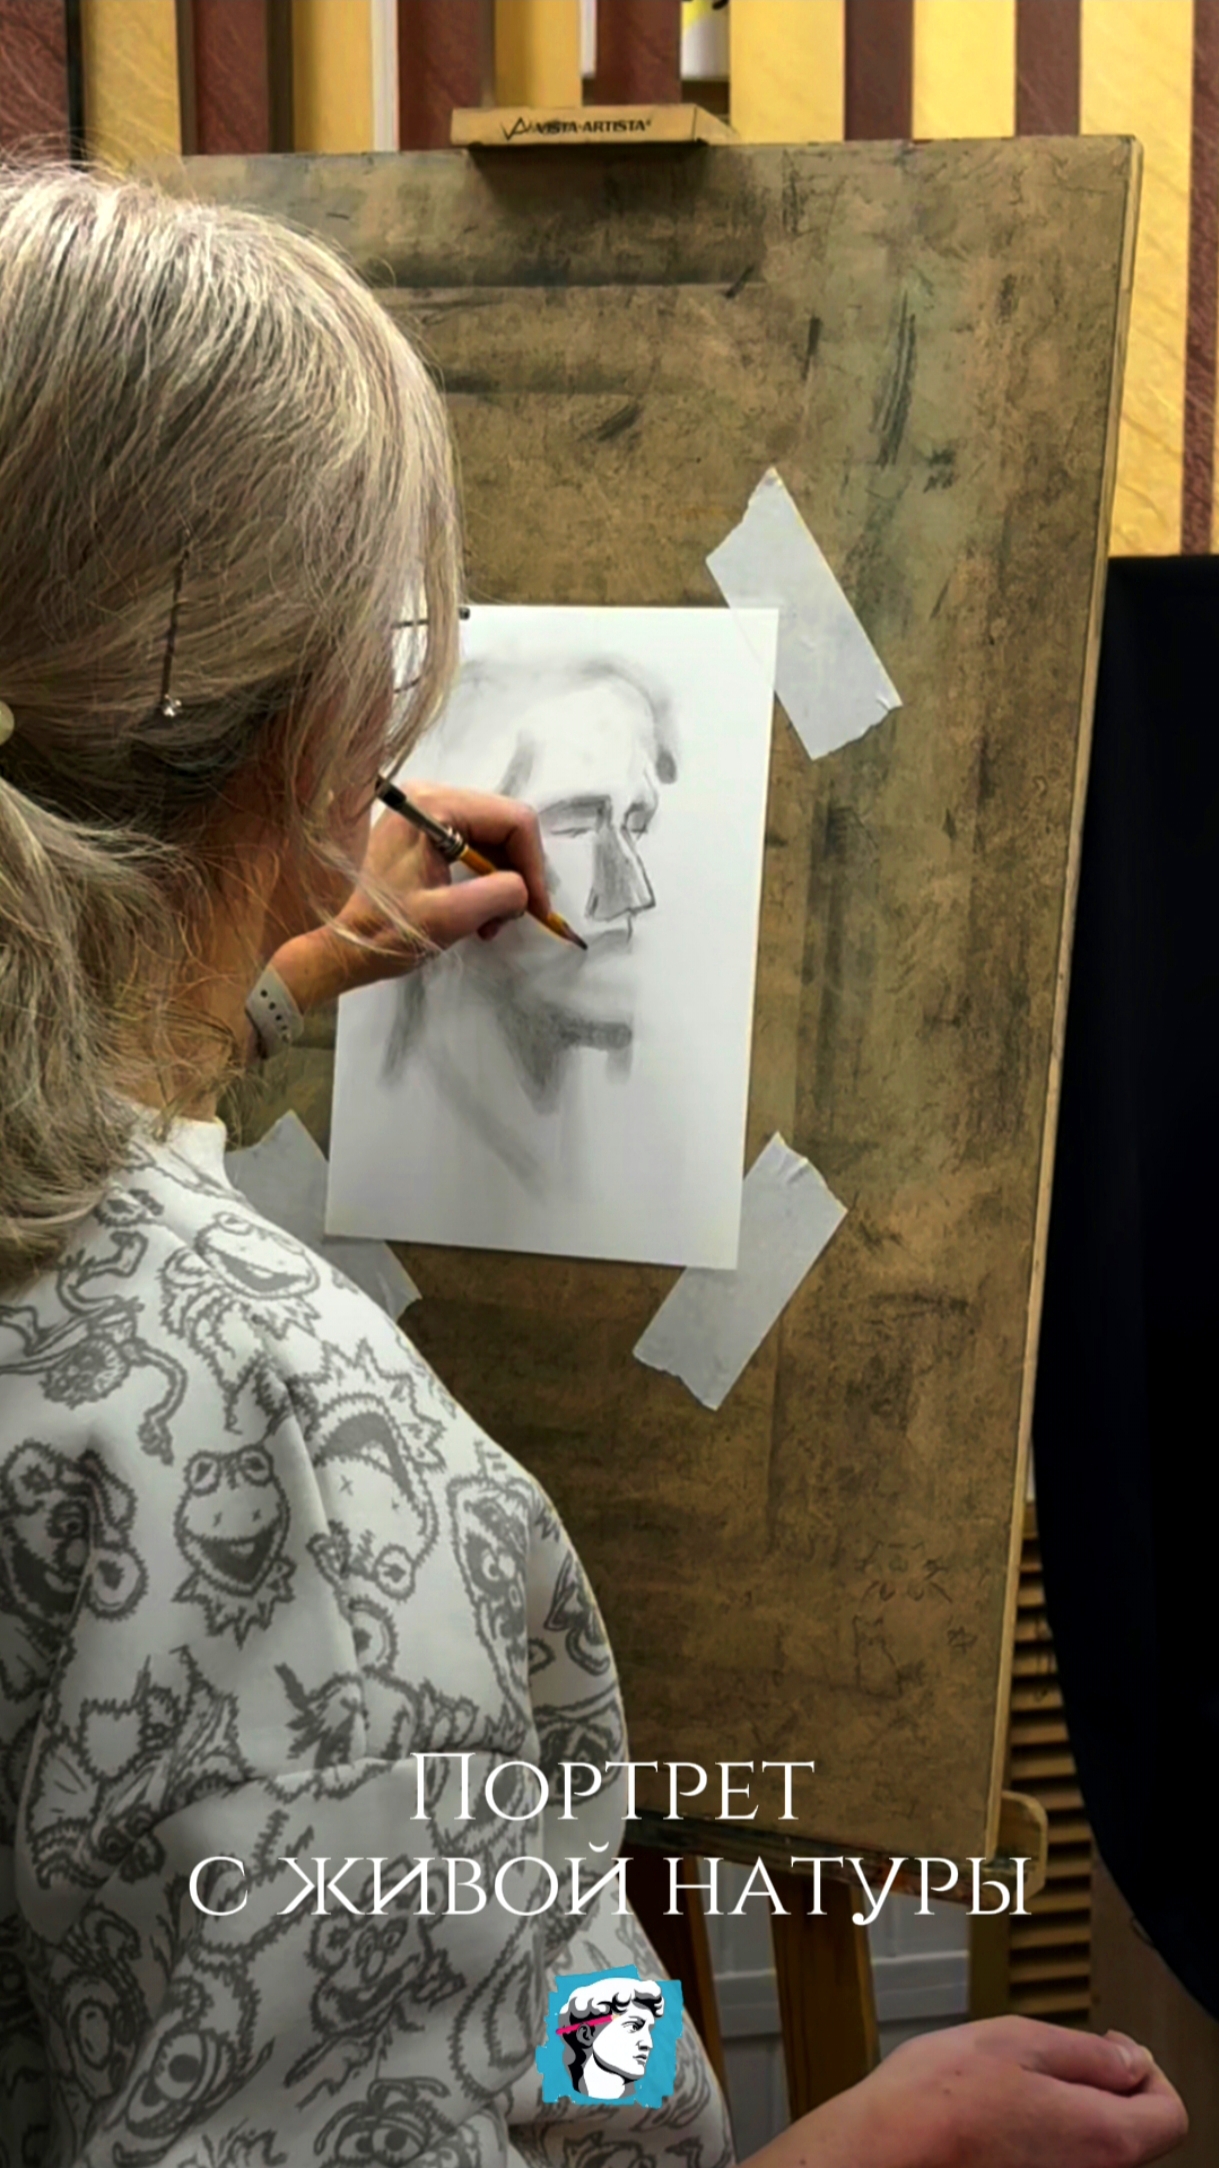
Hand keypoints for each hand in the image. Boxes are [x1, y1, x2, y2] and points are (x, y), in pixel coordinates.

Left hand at [266, 784, 550, 1013]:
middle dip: (518, 873)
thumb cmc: (385, 932)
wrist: (339, 946)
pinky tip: (478, 913)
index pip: (513, 820)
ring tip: (491, 923)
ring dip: (503, 881)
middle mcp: (431, 798)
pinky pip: (474, 848)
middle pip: (504, 825)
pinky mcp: (423, 833)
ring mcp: (427, 814)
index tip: (537, 908)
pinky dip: (485, 881)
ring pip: (493, 838)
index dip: (534, 864)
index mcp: (435, 807)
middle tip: (513, 918)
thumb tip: (525, 889)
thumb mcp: (447, 918)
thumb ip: (498, 895)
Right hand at [745, 2019, 1186, 2167]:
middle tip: (1053, 2060)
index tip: (1111, 2047)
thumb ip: (1089, 2054)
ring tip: (1014, 2086)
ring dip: (1068, 2113)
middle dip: (1103, 2090)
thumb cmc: (942, 2098)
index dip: (1148, 2071)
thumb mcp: (1021, 2040)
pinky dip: (1040, 2138)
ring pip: (1089, 2148)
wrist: (884, 2152)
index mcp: (1104, 2138)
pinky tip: (997, 2116)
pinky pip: (1055, 2162)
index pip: (1169, 2113)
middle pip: (1131, 2133)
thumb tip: (1132, 2060)